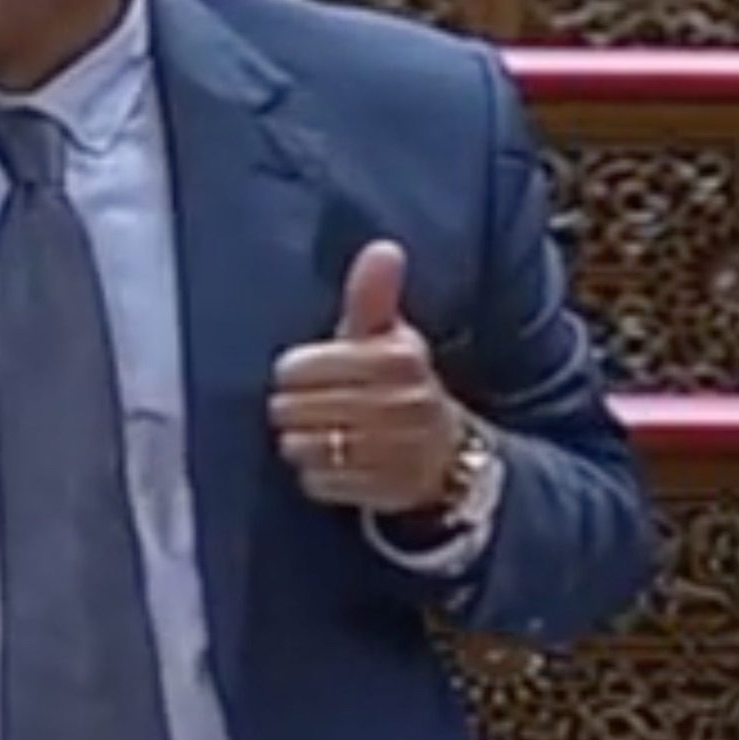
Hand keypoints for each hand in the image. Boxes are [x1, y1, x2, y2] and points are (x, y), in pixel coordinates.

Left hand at [269, 240, 463, 512]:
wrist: (446, 453)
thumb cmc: (400, 384)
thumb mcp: (389, 337)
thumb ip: (374, 295)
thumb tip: (384, 248)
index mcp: (399, 359)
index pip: (304, 368)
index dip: (293, 372)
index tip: (296, 374)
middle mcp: (404, 404)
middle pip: (299, 410)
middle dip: (292, 410)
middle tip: (298, 408)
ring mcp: (397, 452)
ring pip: (308, 448)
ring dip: (300, 443)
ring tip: (310, 434)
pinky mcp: (385, 490)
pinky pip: (321, 482)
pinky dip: (316, 475)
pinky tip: (328, 462)